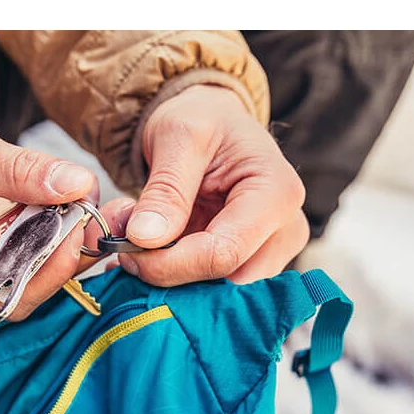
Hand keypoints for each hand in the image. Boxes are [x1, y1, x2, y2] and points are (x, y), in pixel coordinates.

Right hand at [0, 99, 97, 318]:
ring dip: (65, 252)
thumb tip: (77, 185)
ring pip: (30, 284)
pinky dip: (55, 243)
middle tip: (93, 218)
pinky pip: (29, 265)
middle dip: (60, 262)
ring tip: (90, 212)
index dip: (39, 275)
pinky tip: (76, 215)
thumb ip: (21, 171)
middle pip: (18, 296)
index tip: (72, 235)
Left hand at [115, 84, 308, 284]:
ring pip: (218, 293)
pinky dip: (177, 277)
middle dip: (171, 276)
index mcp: (277, 193)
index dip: (171, 265)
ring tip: (140, 244)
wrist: (211, 121)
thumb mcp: (178, 136)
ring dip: (171, 278)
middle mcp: (286, 230)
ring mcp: (273, 253)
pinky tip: (155, 252)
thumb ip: (165, 189)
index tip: (128, 253)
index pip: (225, 253)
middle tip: (127, 252)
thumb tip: (145, 238)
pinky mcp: (252, 264)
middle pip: (226, 283)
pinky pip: (212, 288)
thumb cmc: (202, 120)